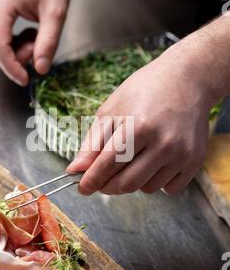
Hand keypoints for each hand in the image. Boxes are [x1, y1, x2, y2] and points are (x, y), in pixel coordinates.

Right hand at [0, 0, 69, 85]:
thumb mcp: (56, 11)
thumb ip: (48, 42)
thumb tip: (40, 70)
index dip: (12, 69)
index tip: (28, 80)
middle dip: (13, 59)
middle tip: (37, 46)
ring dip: (14, 52)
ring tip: (35, 36)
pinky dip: (12, 44)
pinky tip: (29, 32)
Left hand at [67, 47, 213, 194]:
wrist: (187, 80)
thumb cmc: (144, 91)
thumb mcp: (112, 110)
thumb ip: (93, 143)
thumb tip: (75, 170)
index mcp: (139, 126)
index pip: (108, 165)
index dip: (91, 180)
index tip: (82, 188)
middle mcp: (164, 142)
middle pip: (127, 183)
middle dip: (107, 186)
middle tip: (100, 181)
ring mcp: (182, 154)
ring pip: (146, 188)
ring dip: (132, 182)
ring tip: (131, 160)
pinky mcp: (194, 161)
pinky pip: (168, 189)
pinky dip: (156, 182)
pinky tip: (153, 163)